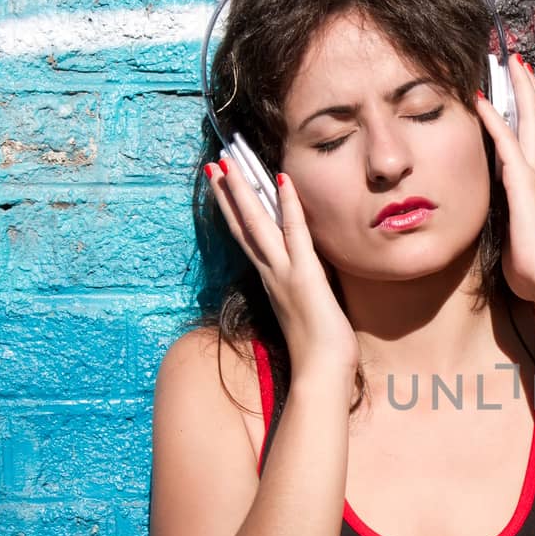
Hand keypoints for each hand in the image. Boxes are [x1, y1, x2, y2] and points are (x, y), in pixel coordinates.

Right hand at [204, 152, 358, 381]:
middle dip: (228, 193)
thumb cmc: (317, 351)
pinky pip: (296, 233)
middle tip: (214, 164)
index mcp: (271, 280)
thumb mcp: (304, 313)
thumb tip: (301, 284)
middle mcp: (271, 273)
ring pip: (258, 224)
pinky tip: (283, 180)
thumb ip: (298, 293)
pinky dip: (289, 206)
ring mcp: (285, 272)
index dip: (234, 211)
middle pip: (243, 225)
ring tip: (229, 163)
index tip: (222, 187)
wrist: (320, 372)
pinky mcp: (305, 274)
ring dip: (243, 191)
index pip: (247, 238)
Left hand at [473, 54, 534, 305]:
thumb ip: (511, 227)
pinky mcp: (521, 181)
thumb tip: (505, 232)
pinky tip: (480, 98)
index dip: (531, 114)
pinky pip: (505, 142)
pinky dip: (492, 119)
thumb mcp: (518, 241)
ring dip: (519, 90)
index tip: (523, 92)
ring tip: (511, 63)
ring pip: (529, 120)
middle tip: (520, 62)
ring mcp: (533, 175)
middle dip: (529, 89)